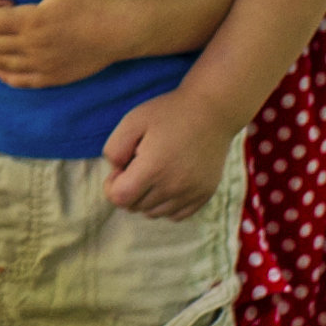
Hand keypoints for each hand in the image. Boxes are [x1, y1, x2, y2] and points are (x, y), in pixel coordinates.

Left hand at [101, 88, 241, 220]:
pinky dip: (167, 204)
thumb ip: (114, 149)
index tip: (121, 169)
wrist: (213, 111)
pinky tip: (169, 182)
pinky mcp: (204, 195)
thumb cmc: (170, 113)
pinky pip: (176, 215)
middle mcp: (173, 187)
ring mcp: (191, 193)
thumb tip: (116, 172)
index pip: (120, 198)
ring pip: (154, 213)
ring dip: (146, 198)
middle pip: (135, 207)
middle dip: (129, 190)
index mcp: (153, 169)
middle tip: (139, 165)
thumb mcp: (132, 121)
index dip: (112, 185)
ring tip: (155, 172)